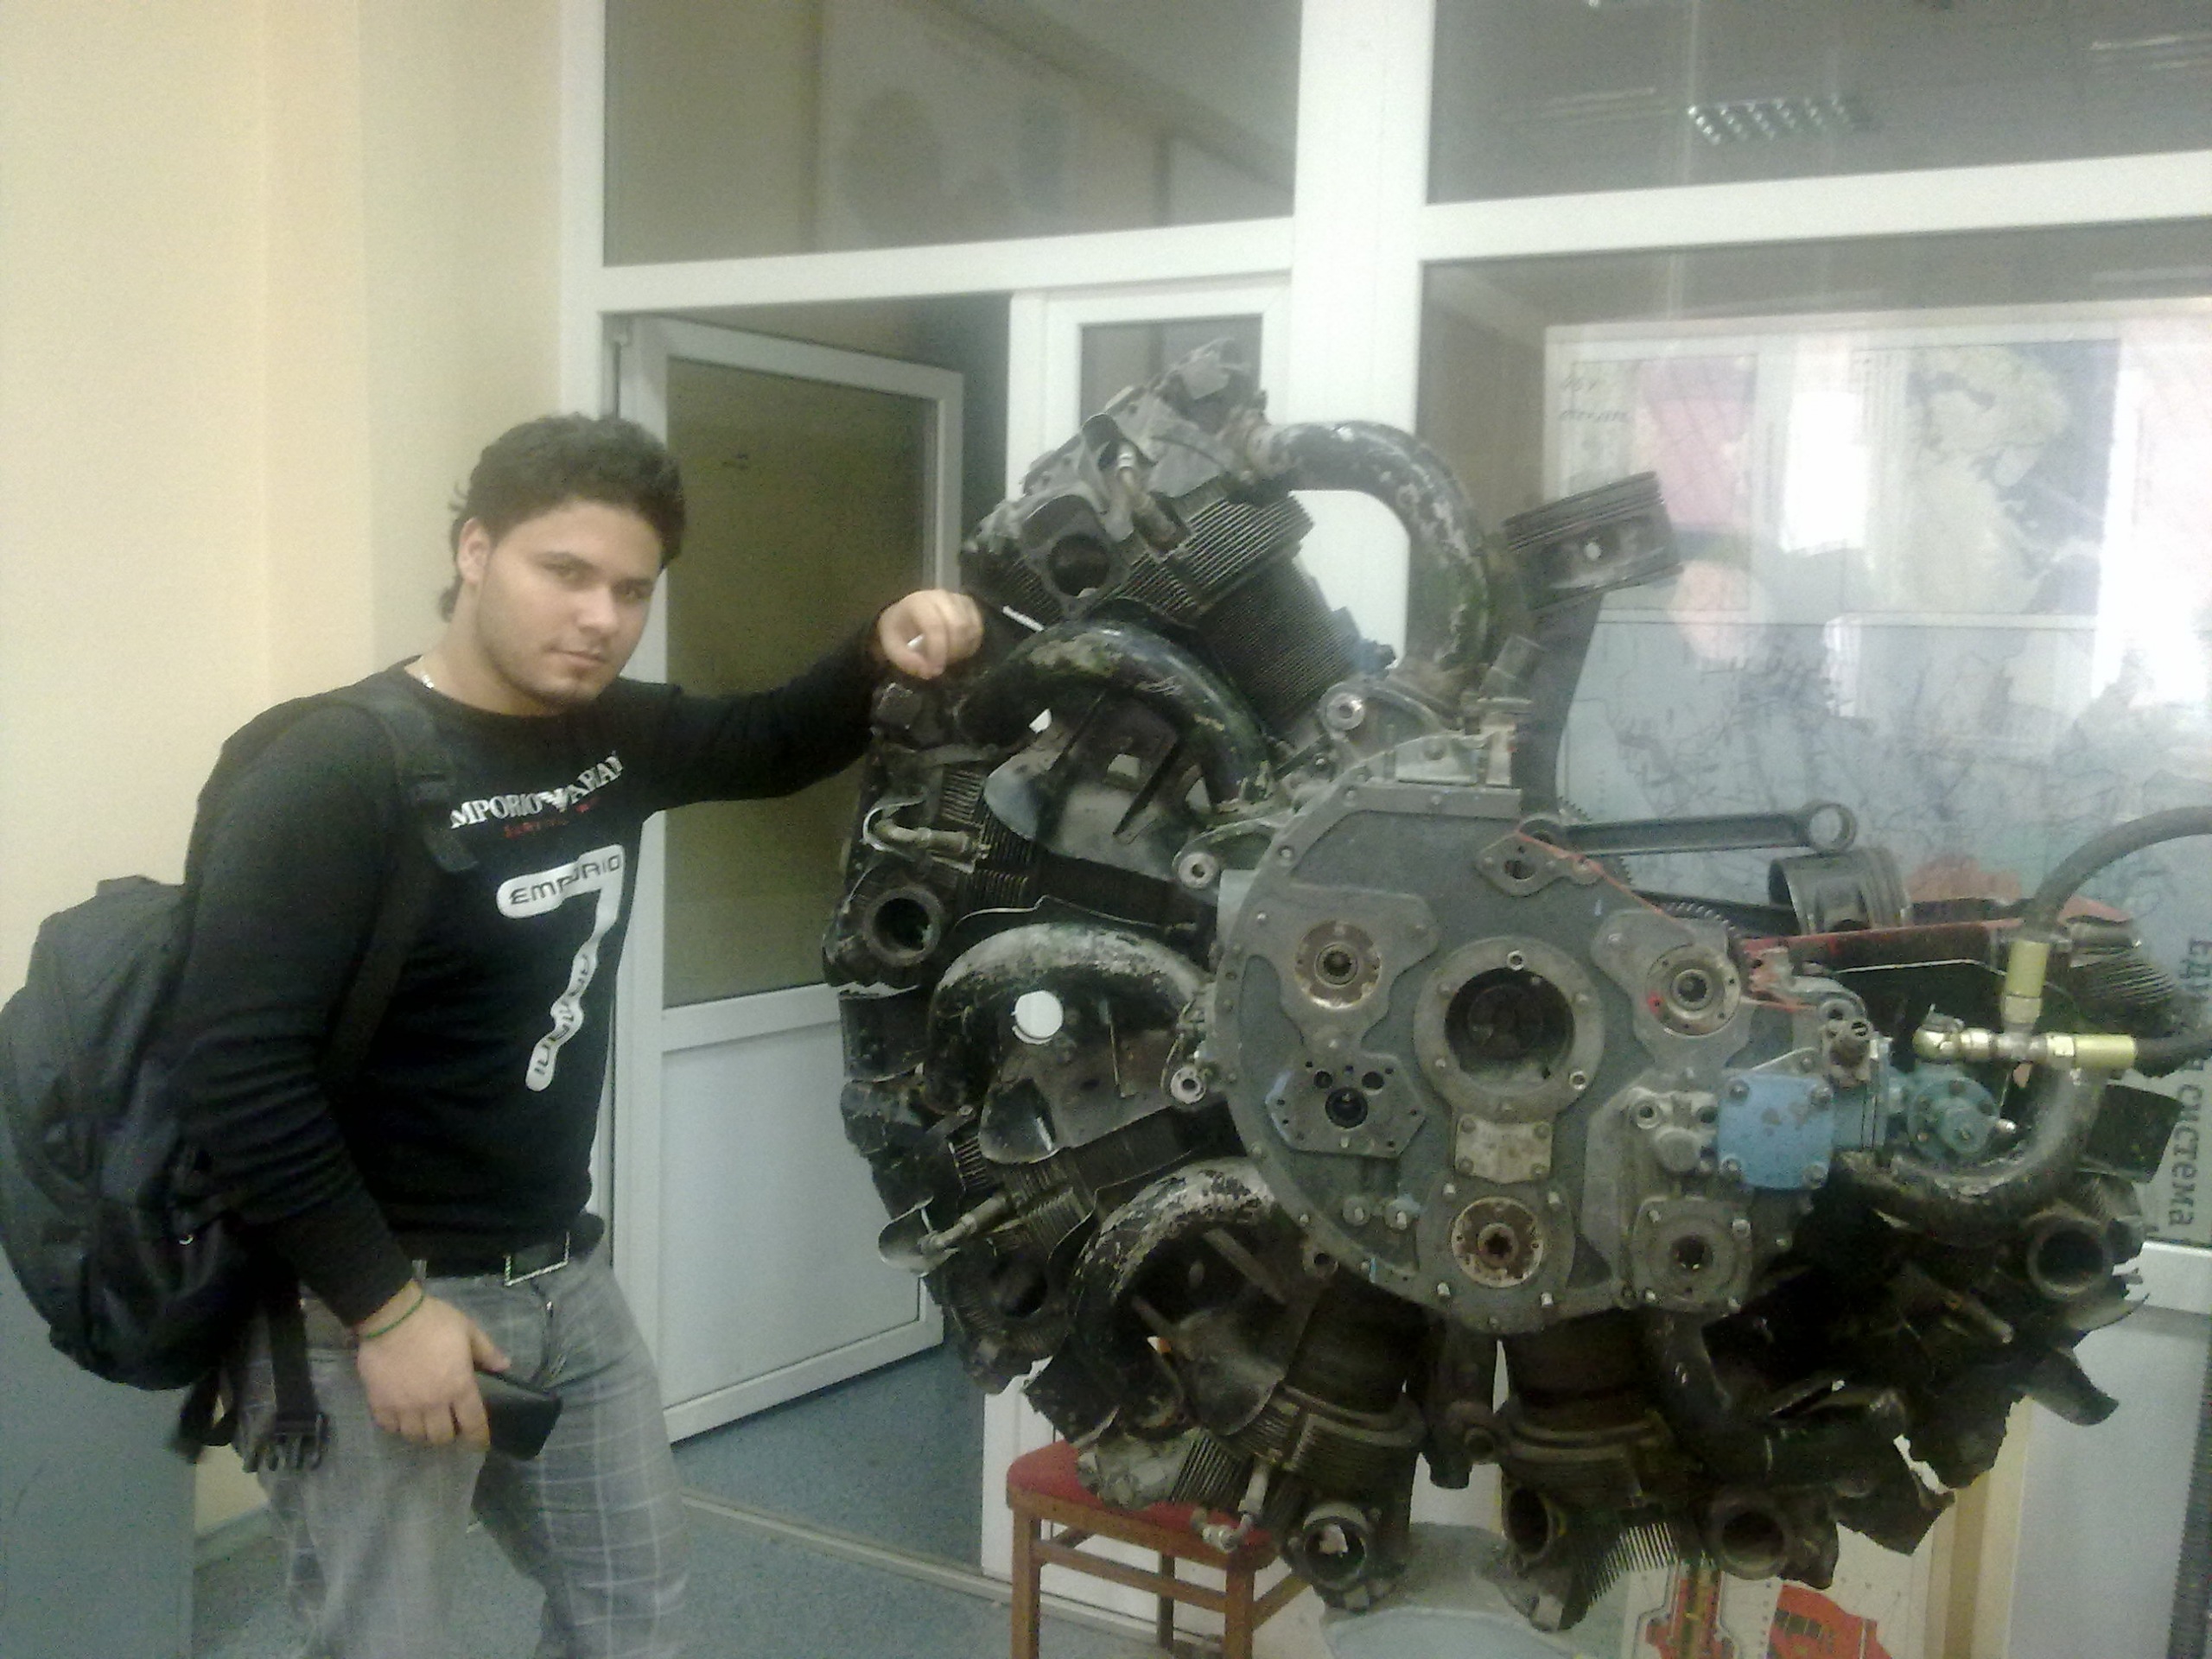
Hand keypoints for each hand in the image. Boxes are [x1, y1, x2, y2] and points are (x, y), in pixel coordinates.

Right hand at [352, 1284, 509, 1448]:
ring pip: (415, 1435)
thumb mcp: (468, 1330)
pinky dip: (397, 1426)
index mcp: (458, 1387)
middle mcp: (433, 1403)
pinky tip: (400, 1415)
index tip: (480, 1444)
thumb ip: (487, 1351)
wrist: (392, 1316)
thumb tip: (505, 1366)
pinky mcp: (380, 1404)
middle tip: (448, 1424)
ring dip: (422, 1432)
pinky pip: (389, 1427)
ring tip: (424, 1421)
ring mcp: (404, 1407)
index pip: (473, 1423)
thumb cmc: (434, 1321)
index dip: (479, 1438)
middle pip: (441, 1437)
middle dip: (448, 1434)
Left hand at [876, 590, 983, 679]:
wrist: (905, 615)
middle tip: (942, 665)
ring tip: (949, 658)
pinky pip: (978, 627)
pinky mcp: (969, 606)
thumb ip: (907, 660)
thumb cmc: (899, 631)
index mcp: (918, 603)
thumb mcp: (892, 647)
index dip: (938, 651)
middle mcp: (940, 596)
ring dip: (963, 649)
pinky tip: (960, 651)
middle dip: (953, 651)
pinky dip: (972, 644)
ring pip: (971, 627)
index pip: (935, 626)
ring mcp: (957, 599)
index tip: (935, 670)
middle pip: (958, 625)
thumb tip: (928, 671)